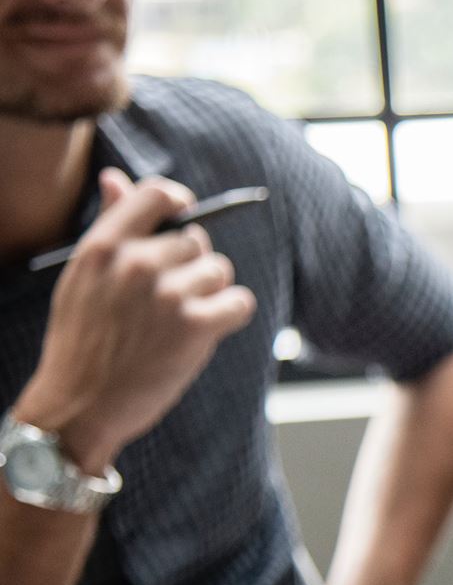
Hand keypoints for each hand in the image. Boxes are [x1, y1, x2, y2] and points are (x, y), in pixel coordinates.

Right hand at [12, 169, 256, 473]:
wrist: (80, 406)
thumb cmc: (83, 341)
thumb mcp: (83, 277)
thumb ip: (109, 225)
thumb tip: (116, 178)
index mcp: (103, 246)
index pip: (157, 195)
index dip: (180, 202)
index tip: (185, 216)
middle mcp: (137, 264)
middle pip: (198, 242)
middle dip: (191, 268)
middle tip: (167, 301)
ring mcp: (168, 294)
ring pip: (220, 272)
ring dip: (211, 294)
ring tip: (180, 320)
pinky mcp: (196, 326)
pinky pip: (240, 303)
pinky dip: (231, 316)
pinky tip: (206, 331)